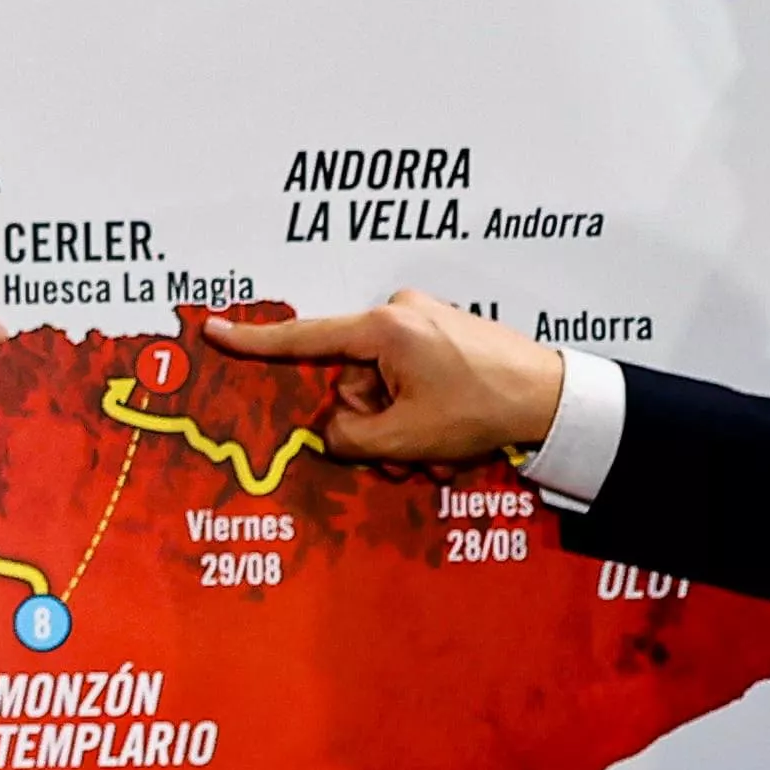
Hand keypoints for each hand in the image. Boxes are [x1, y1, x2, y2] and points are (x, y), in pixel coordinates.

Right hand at [205, 291, 566, 467]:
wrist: (556, 398)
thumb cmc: (482, 409)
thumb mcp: (403, 439)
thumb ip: (349, 439)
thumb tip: (334, 433)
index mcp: (383, 329)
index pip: (303, 339)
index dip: (254, 342)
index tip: (214, 330)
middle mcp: (400, 315)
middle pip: (350, 383)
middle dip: (374, 426)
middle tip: (409, 454)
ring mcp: (425, 323)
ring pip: (382, 390)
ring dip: (403, 430)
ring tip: (440, 452)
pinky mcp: (446, 337)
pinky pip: (410, 382)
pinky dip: (423, 416)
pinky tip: (452, 440)